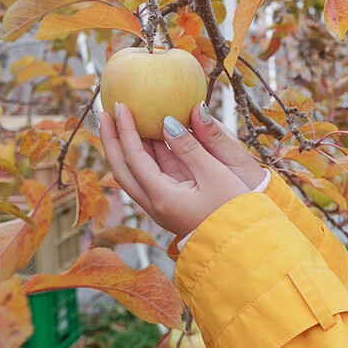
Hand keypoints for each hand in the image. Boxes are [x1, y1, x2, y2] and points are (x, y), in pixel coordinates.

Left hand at [99, 101, 254, 236]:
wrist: (242, 242)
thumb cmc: (234, 209)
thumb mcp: (215, 173)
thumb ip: (190, 147)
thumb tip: (167, 121)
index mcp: (162, 197)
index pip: (133, 158)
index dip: (125, 129)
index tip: (120, 104)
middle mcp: (154, 204)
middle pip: (121, 168)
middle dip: (111, 139)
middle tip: (105, 112)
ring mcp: (161, 205)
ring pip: (133, 173)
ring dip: (126, 146)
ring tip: (122, 120)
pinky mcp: (170, 203)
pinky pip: (150, 175)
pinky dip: (145, 154)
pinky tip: (150, 137)